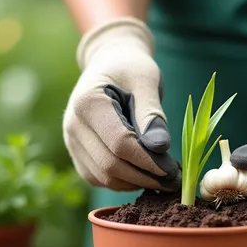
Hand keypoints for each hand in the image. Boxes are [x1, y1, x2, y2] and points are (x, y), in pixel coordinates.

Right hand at [63, 17, 180, 191]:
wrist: (110, 64)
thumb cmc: (131, 69)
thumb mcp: (146, 82)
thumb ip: (152, 114)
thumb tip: (161, 147)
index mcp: (88, 103)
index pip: (120, 144)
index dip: (148, 161)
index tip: (173, 169)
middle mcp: (73, 125)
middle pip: (110, 166)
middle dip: (145, 176)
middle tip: (174, 179)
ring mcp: (72, 142)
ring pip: (104, 178)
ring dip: (136, 182)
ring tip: (163, 177)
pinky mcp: (77, 154)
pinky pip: (100, 179)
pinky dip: (124, 182)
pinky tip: (144, 173)